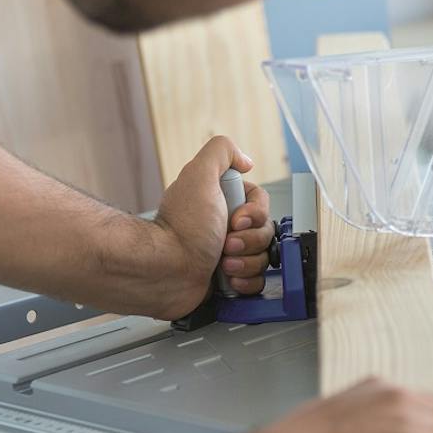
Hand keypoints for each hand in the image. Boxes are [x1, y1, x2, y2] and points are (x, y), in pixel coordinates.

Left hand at [148, 136, 274, 317]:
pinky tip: (228, 278)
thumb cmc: (181, 230)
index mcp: (221, 202)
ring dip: (247, 262)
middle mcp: (224, 227)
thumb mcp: (199, 175)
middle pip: (265, 230)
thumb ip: (221, 151)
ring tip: (223, 264)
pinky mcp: (230, 279)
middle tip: (225, 244)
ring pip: (263, 256)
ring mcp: (228, 254)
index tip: (236, 220)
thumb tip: (245, 160)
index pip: (261, 203)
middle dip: (249, 241)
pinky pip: (257, 280)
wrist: (166, 271)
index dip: (255, 214)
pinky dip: (246, 280)